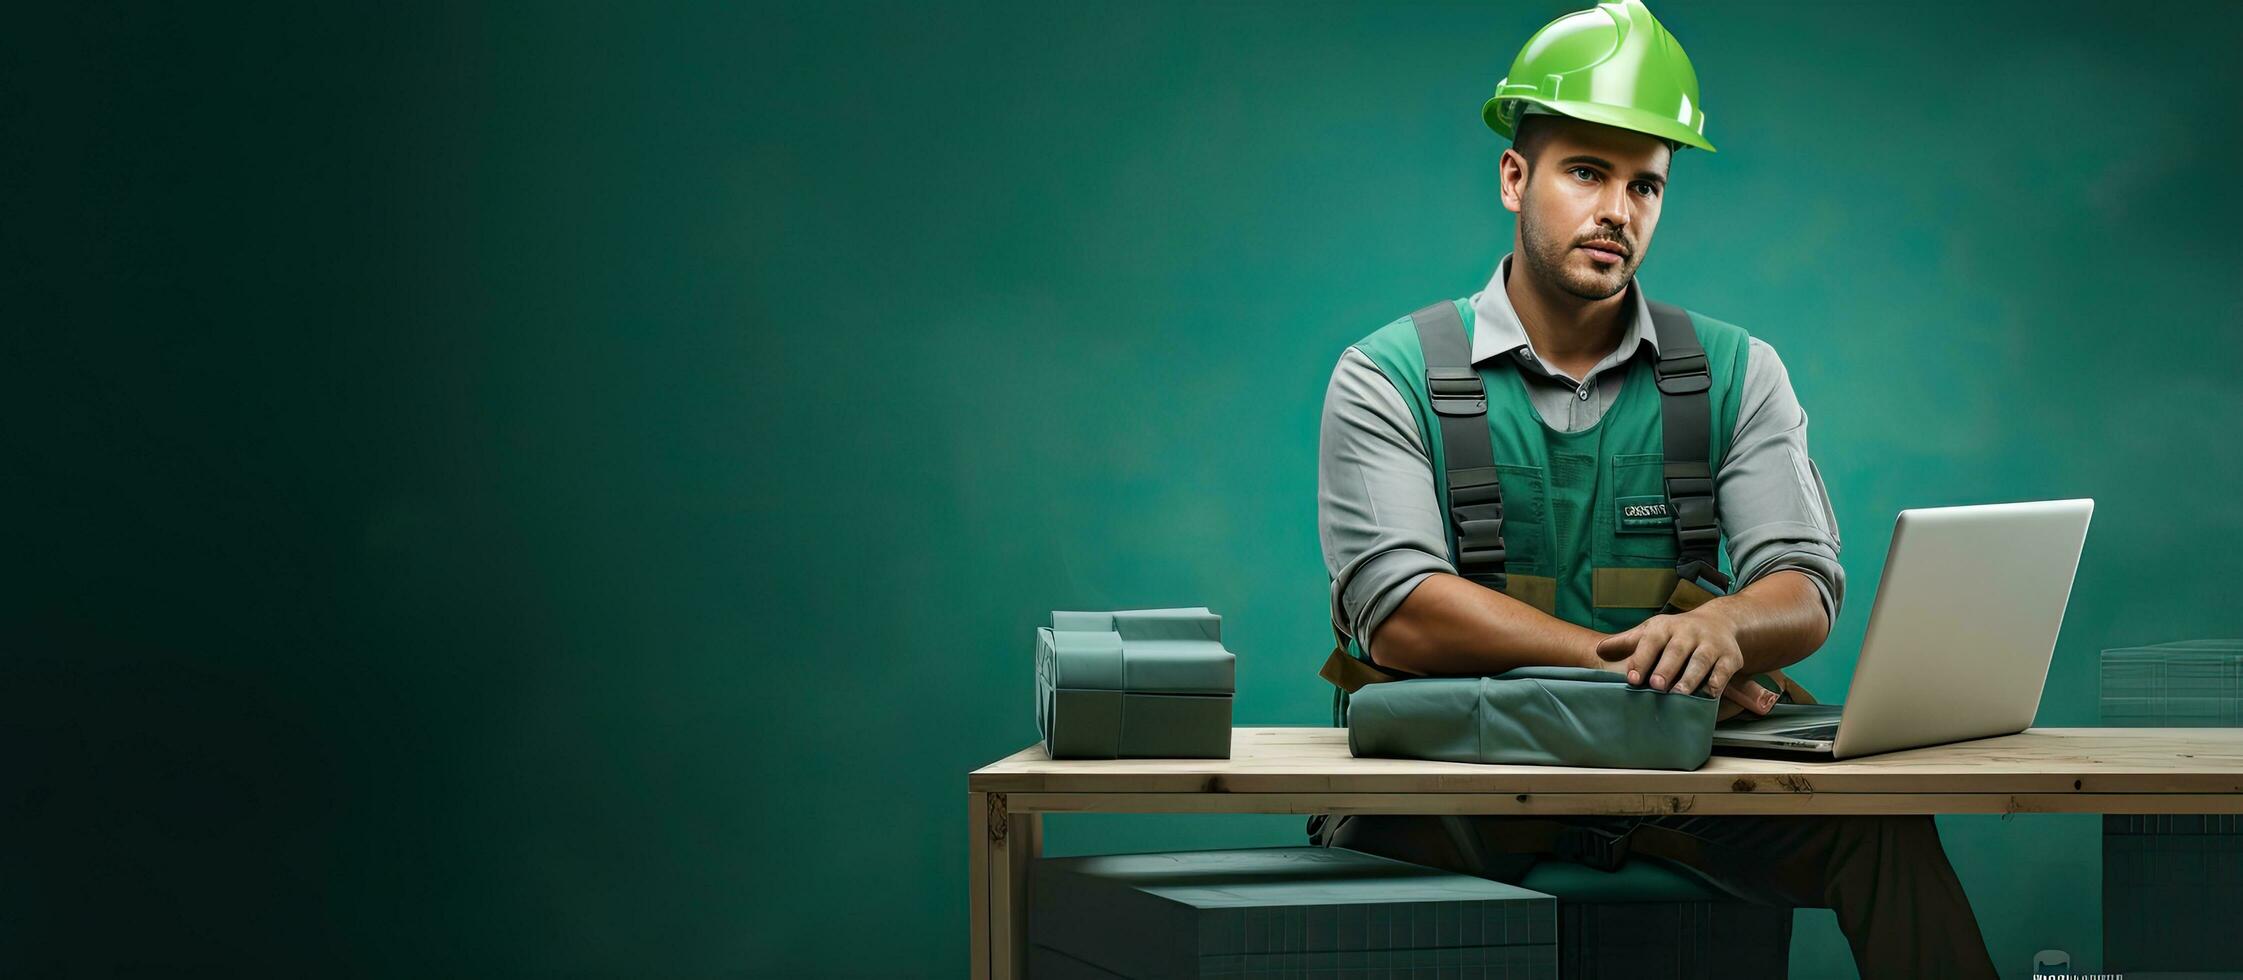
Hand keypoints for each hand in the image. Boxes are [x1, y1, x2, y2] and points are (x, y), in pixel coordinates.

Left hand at [1593, 612, 1778, 715]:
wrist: (1720, 622)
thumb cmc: (1676, 633)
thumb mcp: (1651, 631)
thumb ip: (1627, 642)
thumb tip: (1598, 650)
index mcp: (1665, 627)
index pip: (1651, 641)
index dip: (1641, 659)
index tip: (1631, 678)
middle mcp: (1689, 633)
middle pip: (1677, 650)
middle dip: (1666, 668)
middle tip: (1656, 686)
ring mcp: (1711, 644)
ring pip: (1701, 660)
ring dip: (1690, 678)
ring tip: (1679, 694)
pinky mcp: (1730, 657)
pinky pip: (1723, 671)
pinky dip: (1716, 682)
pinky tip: (1707, 694)